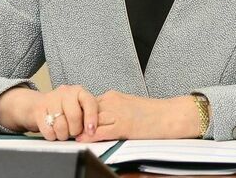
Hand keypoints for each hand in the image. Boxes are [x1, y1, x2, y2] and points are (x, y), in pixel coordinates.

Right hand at [0, 84, 97, 140]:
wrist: (43, 104)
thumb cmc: (67, 109)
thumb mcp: (81, 108)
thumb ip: (88, 117)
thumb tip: (92, 133)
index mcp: (79, 91)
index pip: (89, 103)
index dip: (91, 119)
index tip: (91, 132)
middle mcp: (66, 93)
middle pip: (74, 117)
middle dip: (75, 130)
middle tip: (74, 132)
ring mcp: (51, 99)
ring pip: (60, 126)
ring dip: (63, 135)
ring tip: (63, 132)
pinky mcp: (39, 110)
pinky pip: (48, 130)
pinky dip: (52, 136)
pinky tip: (54, 131)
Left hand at [75, 91, 199, 141]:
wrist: (171, 115)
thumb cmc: (153, 113)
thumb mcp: (128, 106)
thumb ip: (112, 109)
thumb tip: (99, 119)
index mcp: (114, 96)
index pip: (88, 104)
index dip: (78, 114)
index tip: (70, 120)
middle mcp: (113, 101)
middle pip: (86, 110)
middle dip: (75, 120)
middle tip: (64, 128)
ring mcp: (118, 113)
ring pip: (91, 119)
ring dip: (79, 128)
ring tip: (68, 135)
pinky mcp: (124, 125)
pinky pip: (101, 130)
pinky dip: (89, 135)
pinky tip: (82, 139)